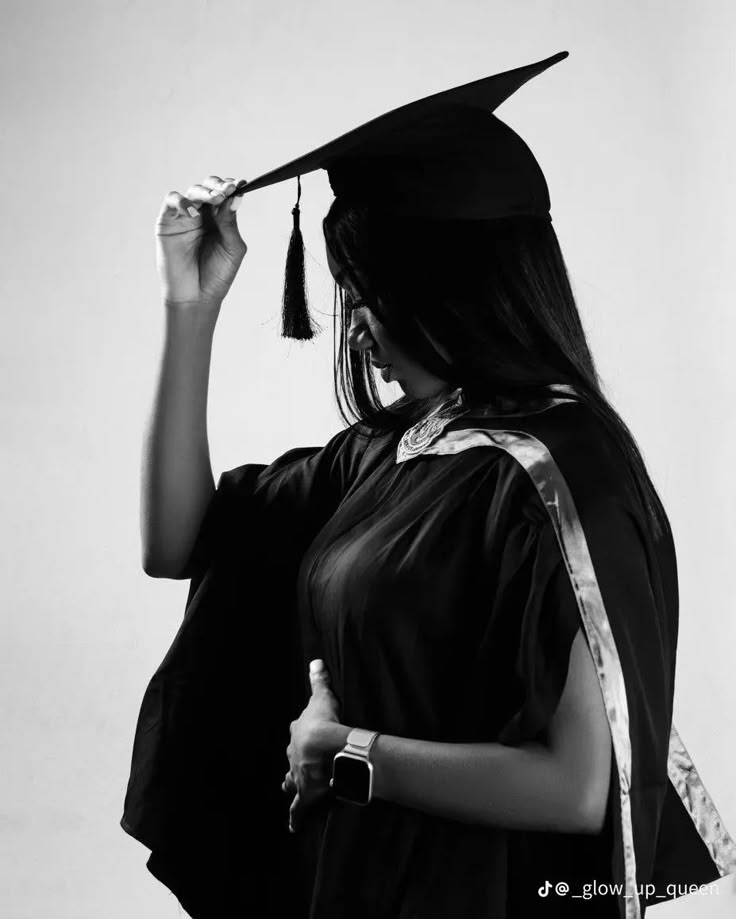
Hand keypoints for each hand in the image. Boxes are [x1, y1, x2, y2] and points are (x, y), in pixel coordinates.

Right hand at [156, 175, 248, 307]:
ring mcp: (184, 217)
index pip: (225, 195)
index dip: (231, 187)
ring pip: (192, 191)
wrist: (197, 297)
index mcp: (220, 219)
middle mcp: (203, 215)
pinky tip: (194, 212)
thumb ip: (231, 223)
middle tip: (227, 190)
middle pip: (209, 188)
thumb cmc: (217, 275)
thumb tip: (235, 196)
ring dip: (204, 191)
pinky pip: (171, 201)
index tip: (240, 185)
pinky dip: (182, 201)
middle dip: (218, 185)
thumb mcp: (232, 248)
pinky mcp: (167, 222)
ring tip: (215, 198)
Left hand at [283, 660, 341, 832]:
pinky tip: (293, 826)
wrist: (323, 746)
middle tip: (301, 762)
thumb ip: (319, 679)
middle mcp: (293, 754)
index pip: (297, 731)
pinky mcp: (306, 792)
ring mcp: (298, 774)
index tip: (309, 732)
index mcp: (297, 732)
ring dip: (292, 784)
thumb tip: (315, 661)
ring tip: (290, 789)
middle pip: (292, 757)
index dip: (303, 732)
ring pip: (291, 781)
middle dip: (296, 759)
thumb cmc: (324, 719)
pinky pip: (299, 808)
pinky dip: (295, 817)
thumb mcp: (322, 695)